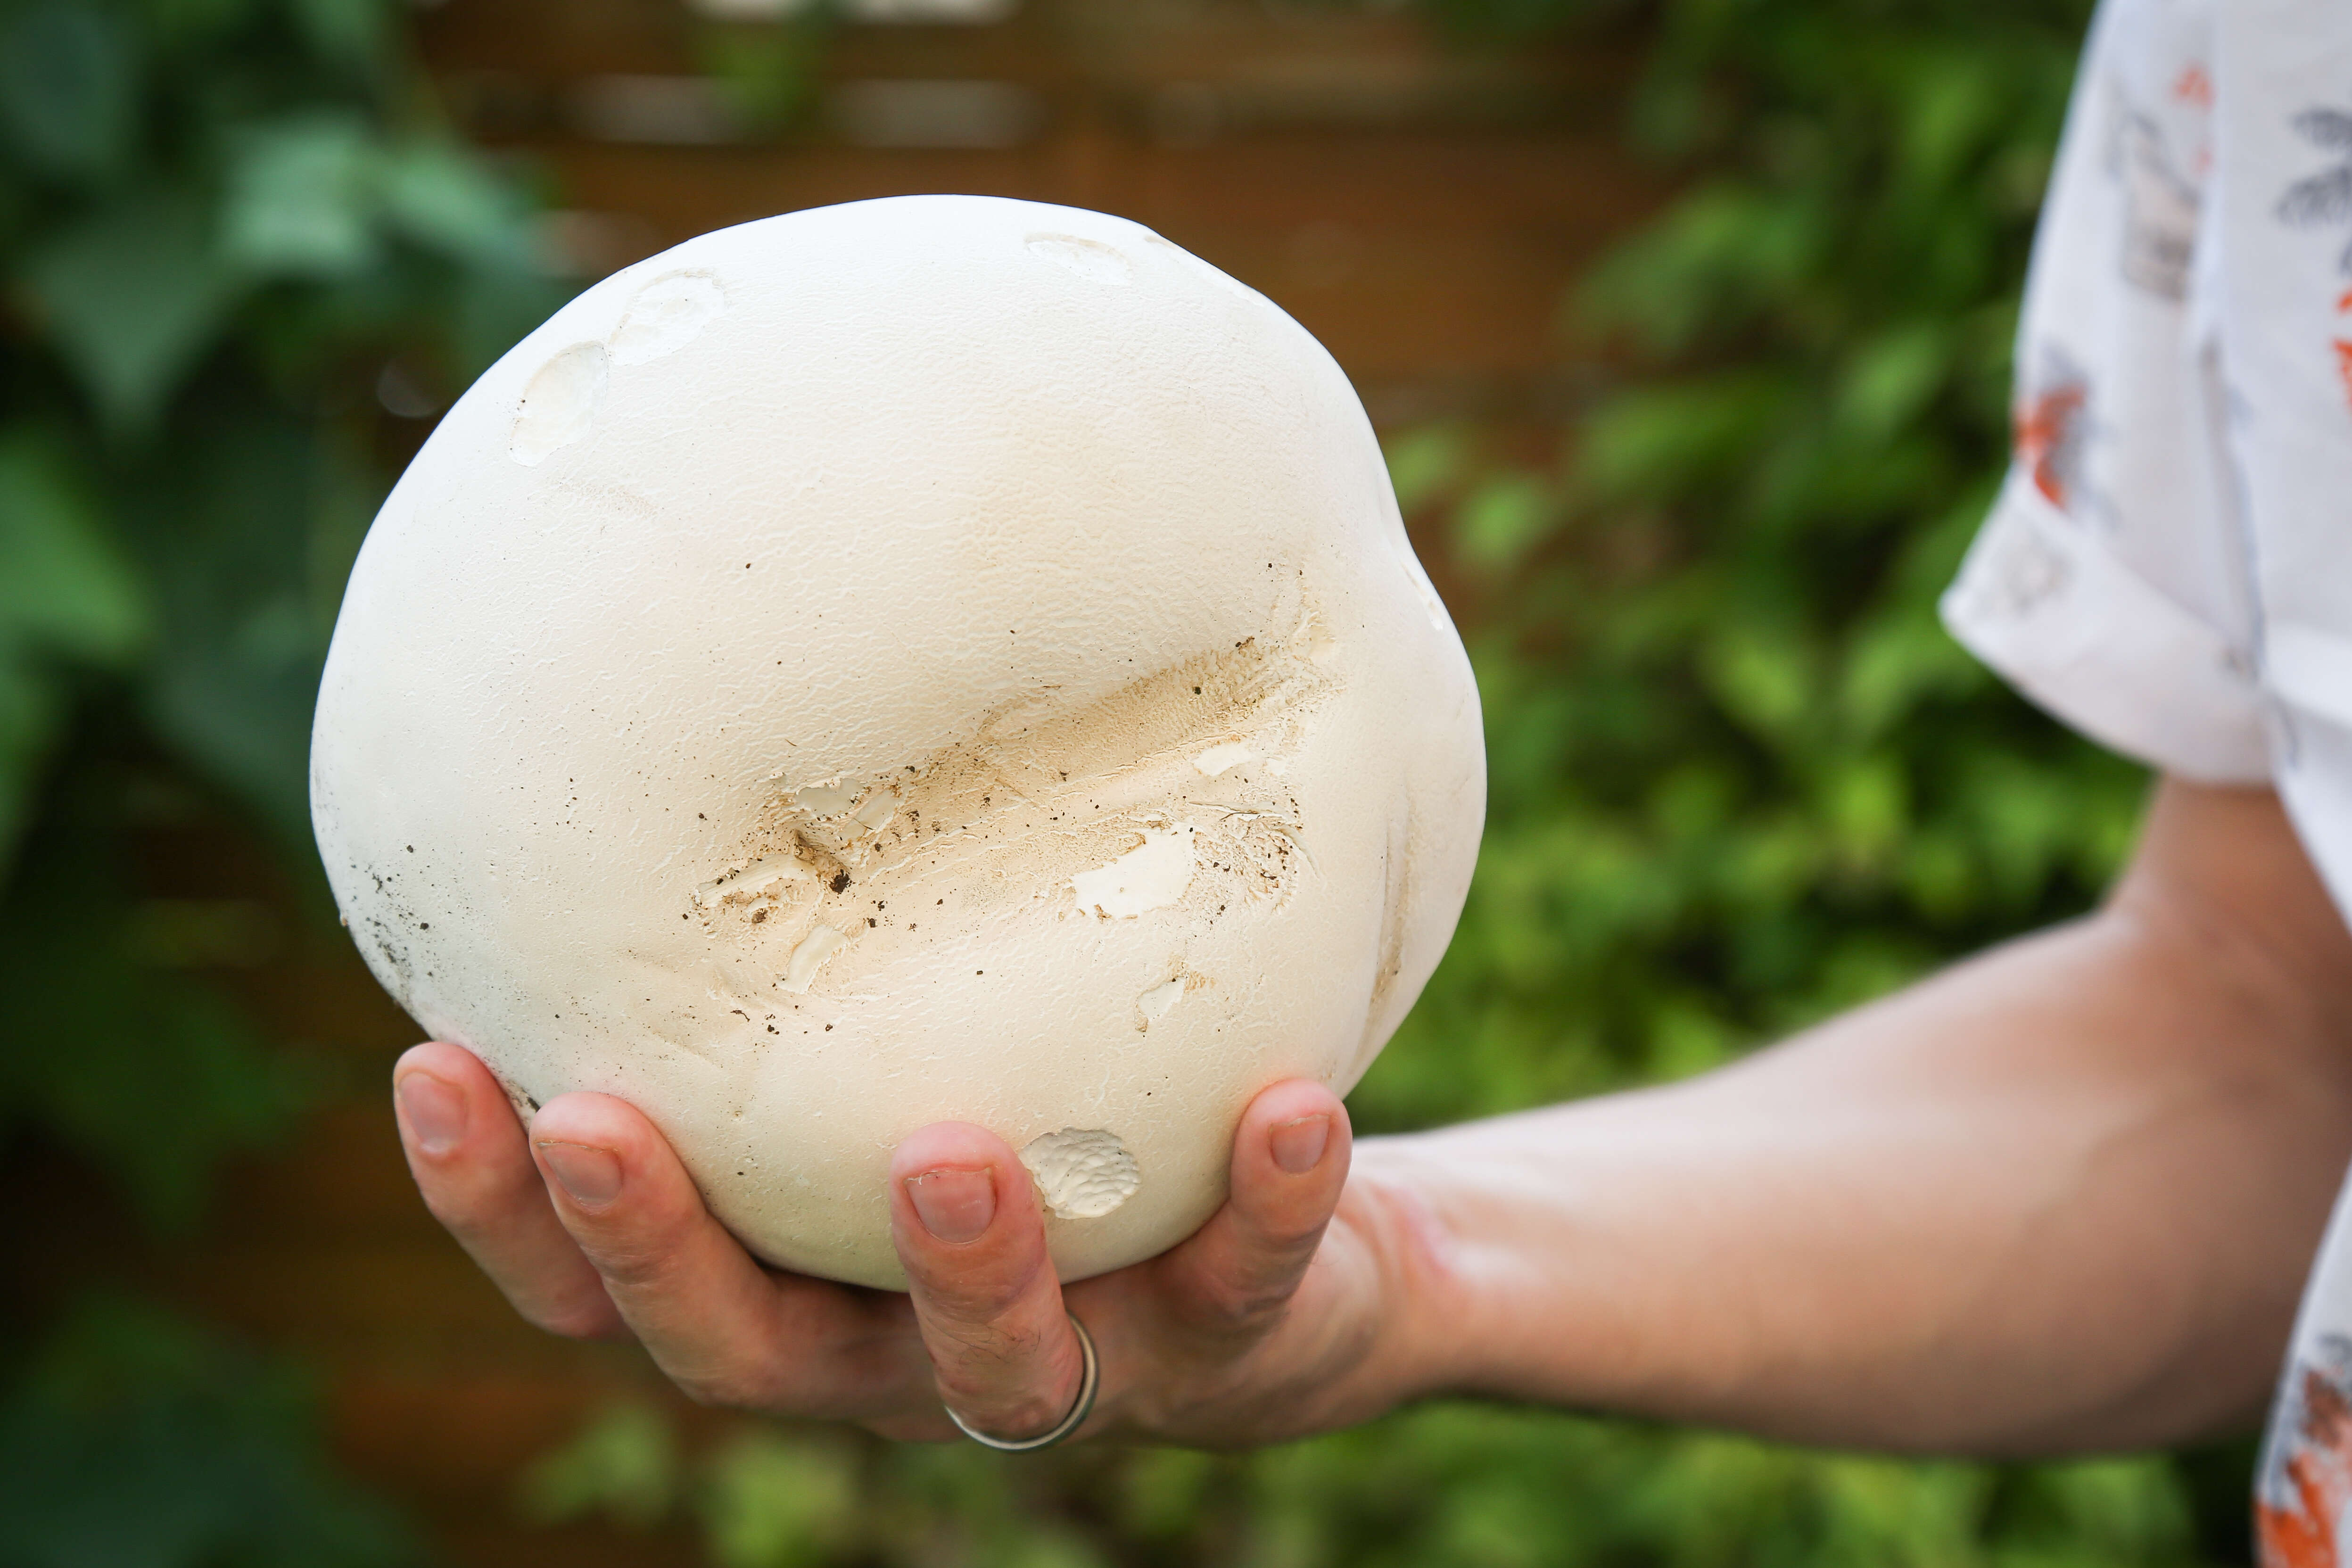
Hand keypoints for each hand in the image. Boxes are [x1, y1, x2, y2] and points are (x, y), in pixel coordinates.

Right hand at [390, 1042, 1440, 1443]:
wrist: (1285, 1254)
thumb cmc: (1052, 1107)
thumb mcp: (931, 1027)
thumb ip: (845, 944)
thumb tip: (733, 685)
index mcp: (800, 1280)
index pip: (605, 1277)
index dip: (502, 1205)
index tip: (431, 1064)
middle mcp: (900, 1353)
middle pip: (742, 1352)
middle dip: (656, 1251)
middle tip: (592, 1128)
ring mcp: (1072, 1368)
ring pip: (989, 1369)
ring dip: (960, 1266)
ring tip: (947, 1149)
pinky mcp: (1234, 1348)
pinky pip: (1251, 1286)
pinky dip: (1267, 1203)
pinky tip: (1293, 1100)